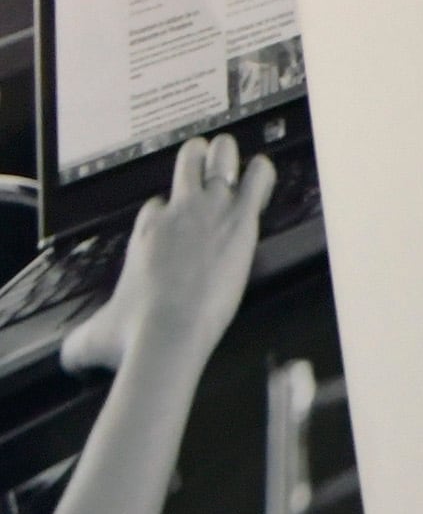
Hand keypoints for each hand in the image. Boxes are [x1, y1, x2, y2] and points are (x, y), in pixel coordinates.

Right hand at [62, 135, 273, 377]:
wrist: (168, 330)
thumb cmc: (133, 334)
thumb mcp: (91, 338)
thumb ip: (79, 343)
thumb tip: (68, 359)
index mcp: (145, 233)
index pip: (157, 206)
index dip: (166, 210)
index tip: (173, 220)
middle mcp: (174, 213)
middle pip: (186, 165)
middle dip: (196, 159)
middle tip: (206, 160)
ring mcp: (208, 210)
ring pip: (219, 161)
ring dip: (227, 156)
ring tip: (233, 153)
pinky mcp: (239, 219)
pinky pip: (256, 179)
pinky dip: (262, 172)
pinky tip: (263, 171)